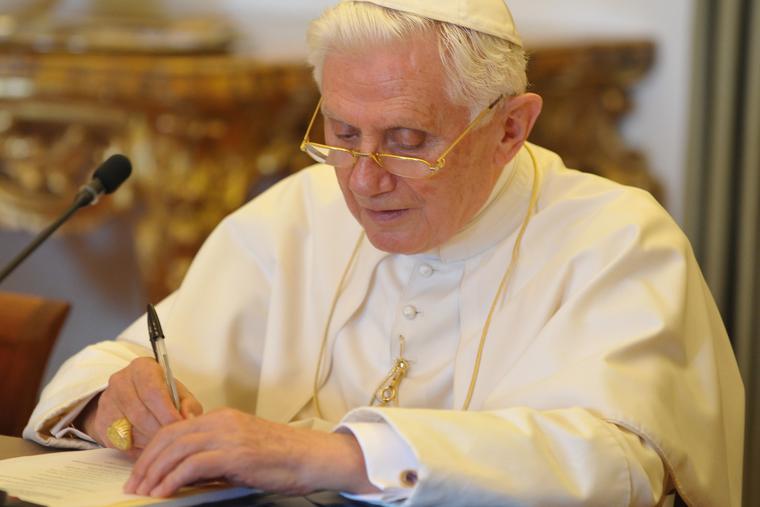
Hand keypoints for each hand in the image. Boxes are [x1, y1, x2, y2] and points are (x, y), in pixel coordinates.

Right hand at [79, 357, 202, 452]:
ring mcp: (107, 402)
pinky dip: (138, 450)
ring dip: (150, 442)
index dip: (167, 412)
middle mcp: (120, 382)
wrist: (133, 396)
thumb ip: (188, 405)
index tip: (180, 426)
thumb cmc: (162, 394)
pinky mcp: (101, 423)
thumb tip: (189, 419)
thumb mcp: (180, 393)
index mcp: (142, 368)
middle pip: (140, 414)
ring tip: (164, 443)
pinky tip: (150, 447)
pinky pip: (120, 443)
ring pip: (129, 431)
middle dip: (160, 431)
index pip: (152, 392)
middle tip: (174, 440)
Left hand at [123, 408, 375, 496]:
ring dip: (154, 473)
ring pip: (176, 450)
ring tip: (144, 493)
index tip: (140, 473)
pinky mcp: (235, 454)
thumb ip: (213, 458)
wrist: (313, 457)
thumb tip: (183, 476)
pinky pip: (193, 465)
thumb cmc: (282, 459)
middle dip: (146, 464)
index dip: (151, 452)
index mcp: (221, 418)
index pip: (174, 429)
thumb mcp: (241, 453)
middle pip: (169, 438)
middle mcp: (221, 421)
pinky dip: (173, 479)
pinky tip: (164, 494)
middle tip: (134, 486)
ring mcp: (228, 436)